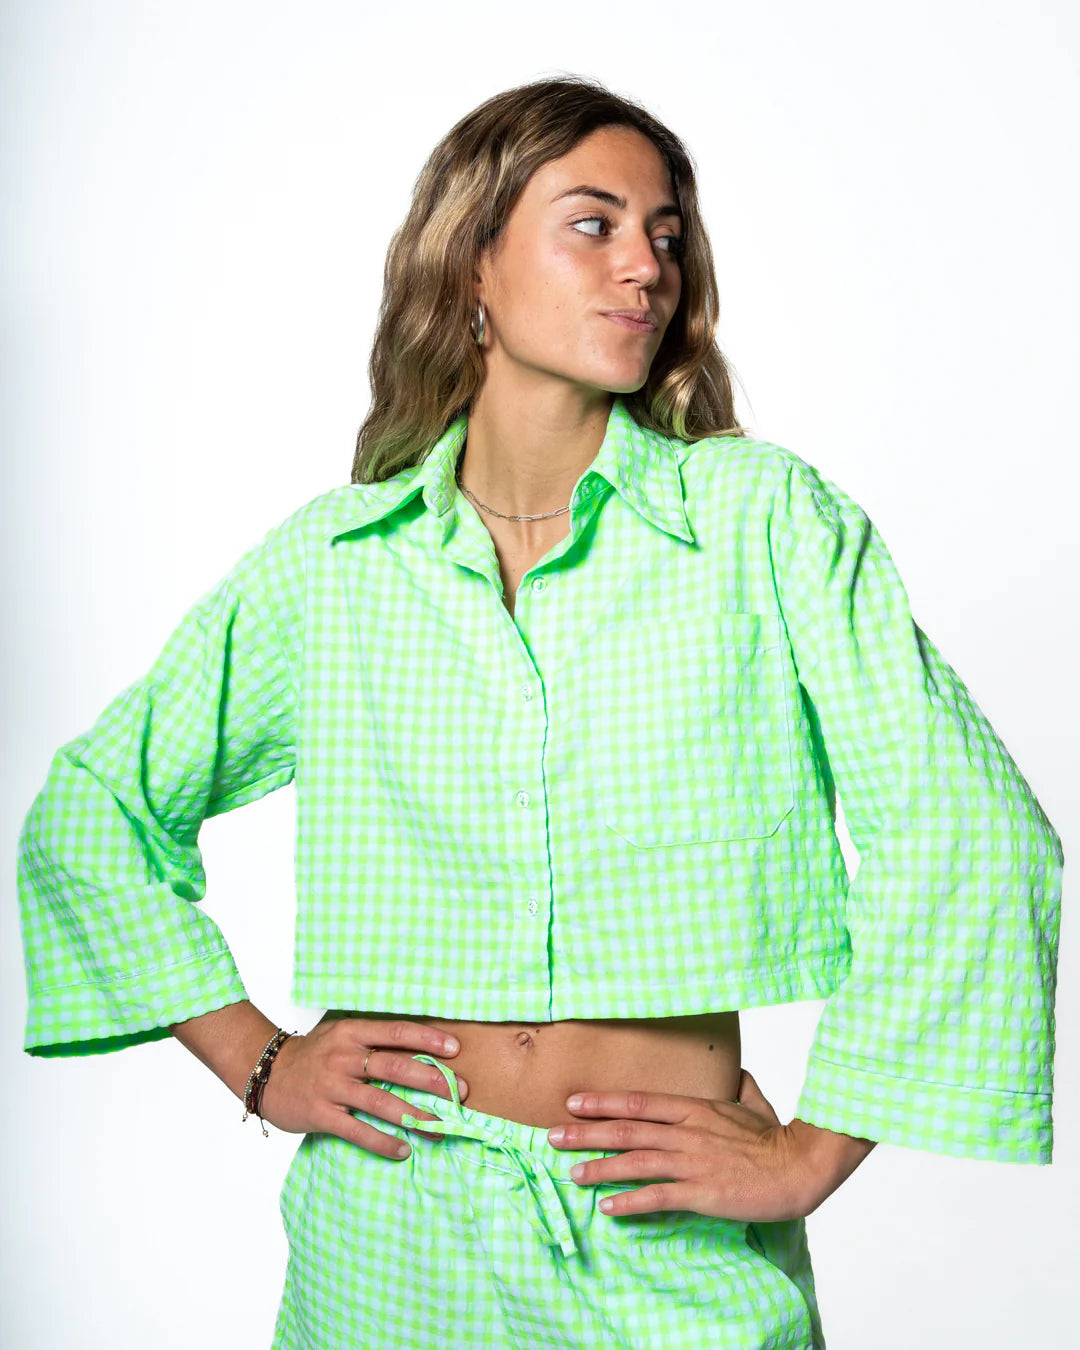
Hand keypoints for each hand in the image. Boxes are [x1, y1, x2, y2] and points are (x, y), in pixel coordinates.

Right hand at [258, 1017, 467, 1157]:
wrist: (266, 1072)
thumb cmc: (314, 1053)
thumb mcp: (341, 1033)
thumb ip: (373, 1039)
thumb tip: (419, 1046)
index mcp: (352, 1032)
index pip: (396, 1033)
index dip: (427, 1040)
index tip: (455, 1050)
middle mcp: (343, 1057)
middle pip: (395, 1067)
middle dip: (431, 1081)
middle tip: (458, 1093)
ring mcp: (332, 1086)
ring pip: (380, 1102)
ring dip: (414, 1116)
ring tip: (440, 1128)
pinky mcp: (321, 1114)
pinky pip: (357, 1130)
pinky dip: (382, 1142)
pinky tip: (402, 1149)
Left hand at [547, 1068, 867, 1222]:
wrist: (798, 1167)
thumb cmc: (775, 1137)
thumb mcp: (752, 1101)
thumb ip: (738, 1086)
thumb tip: (735, 1071)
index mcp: (695, 1107)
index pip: (638, 1100)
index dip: (602, 1101)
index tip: (573, 1102)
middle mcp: (687, 1131)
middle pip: (627, 1128)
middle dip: (585, 1132)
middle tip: (552, 1136)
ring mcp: (692, 1161)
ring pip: (635, 1161)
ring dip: (600, 1168)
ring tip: (572, 1173)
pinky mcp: (702, 1191)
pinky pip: (658, 1196)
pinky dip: (630, 1201)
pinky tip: (608, 1207)